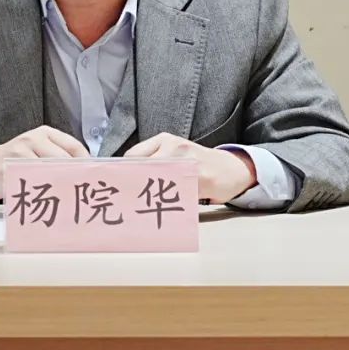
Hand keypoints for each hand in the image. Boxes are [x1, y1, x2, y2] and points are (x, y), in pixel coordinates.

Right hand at [0, 126, 88, 199]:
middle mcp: (33, 139)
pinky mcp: (9, 169)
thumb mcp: (38, 150)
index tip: (94, 178)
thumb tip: (85, 175)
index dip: (86, 164)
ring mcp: (20, 153)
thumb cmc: (16, 160)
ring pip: (49, 172)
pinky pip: (32, 183)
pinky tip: (49, 202)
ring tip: (70, 200)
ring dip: (61, 187)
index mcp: (45, 133)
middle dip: (75, 177)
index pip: (74, 146)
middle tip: (85, 193)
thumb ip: (58, 157)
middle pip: (64, 160)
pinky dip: (42, 194)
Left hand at [124, 134, 256, 203]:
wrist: (231, 168)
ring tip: (138, 208)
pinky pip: (178, 192)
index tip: (117, 187)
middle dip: (132, 185)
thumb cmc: (197, 164)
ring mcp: (188, 160)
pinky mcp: (201, 177)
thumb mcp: (174, 153)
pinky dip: (168, 202)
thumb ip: (153, 161)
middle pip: (143, 167)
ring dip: (147, 196)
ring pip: (158, 180)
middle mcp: (174, 146)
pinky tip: (163, 209)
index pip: (133, 156)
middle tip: (123, 202)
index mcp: (164, 139)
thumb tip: (126, 179)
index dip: (123, 173)